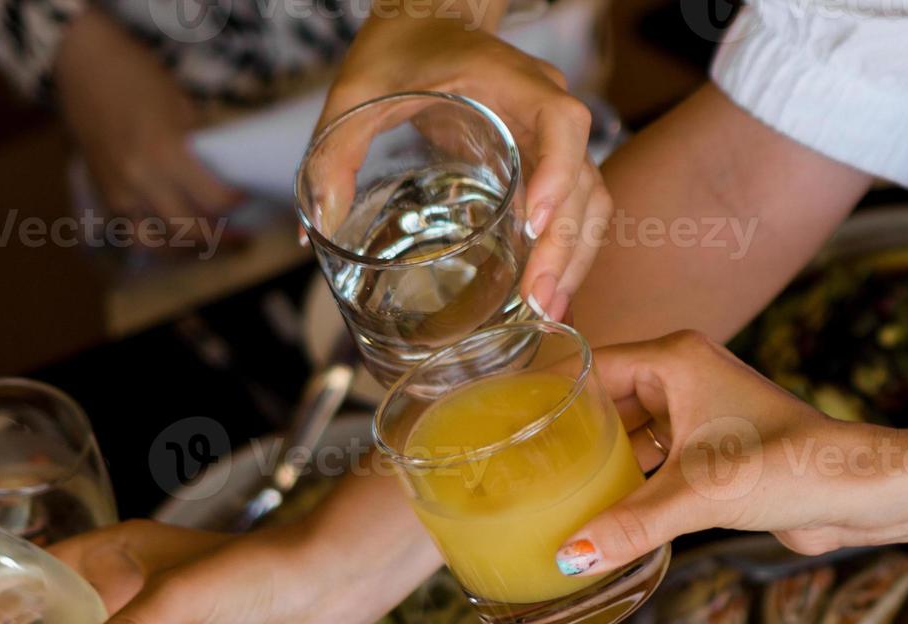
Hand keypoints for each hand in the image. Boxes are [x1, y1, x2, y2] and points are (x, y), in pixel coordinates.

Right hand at [53, 9, 240, 230]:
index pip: (216, 200)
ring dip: (189, 250)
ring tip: (210, 244)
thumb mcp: (183, 108)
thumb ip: (203, 149)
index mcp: (166, 153)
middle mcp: (141, 181)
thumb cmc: (139, 79)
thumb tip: (231, 179)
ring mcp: (119, 194)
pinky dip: (159, 243)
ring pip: (160, 245)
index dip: (239, 204)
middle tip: (242, 238)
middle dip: (222, 240)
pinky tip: (178, 239)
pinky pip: (135, 236)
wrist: (84, 66)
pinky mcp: (105, 199)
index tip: (249, 199)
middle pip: (191, 232)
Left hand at [316, 0, 606, 319]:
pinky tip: (547, 292)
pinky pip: (575, 208)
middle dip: (566, 244)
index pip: (561, 120)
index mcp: (511, 80)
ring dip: (575, 258)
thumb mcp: (358, 92)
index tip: (534, 221)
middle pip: (584, 178)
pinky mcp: (545, 164)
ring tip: (547, 310)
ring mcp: (550, 139)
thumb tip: (317, 221)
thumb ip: (335, 149)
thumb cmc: (399, 51)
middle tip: (538, 301)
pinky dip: (569, 251)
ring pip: (590, 200)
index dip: (557, 171)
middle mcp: (545, 108)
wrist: (428, 24)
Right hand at [551, 332, 891, 575]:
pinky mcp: (712, 453)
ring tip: (550, 496)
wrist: (857, 491)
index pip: (589, 367)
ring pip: (629, 437)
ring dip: (600, 467)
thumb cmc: (790, 467)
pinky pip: (653, 464)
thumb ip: (630, 524)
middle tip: (520, 470)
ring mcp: (698, 415)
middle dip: (570, 438)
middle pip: (604, 403)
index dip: (548, 395)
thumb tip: (570, 557)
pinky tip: (600, 516)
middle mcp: (683, 378)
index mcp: (674, 359)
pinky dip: (629, 486)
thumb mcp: (698, 494)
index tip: (505, 424)